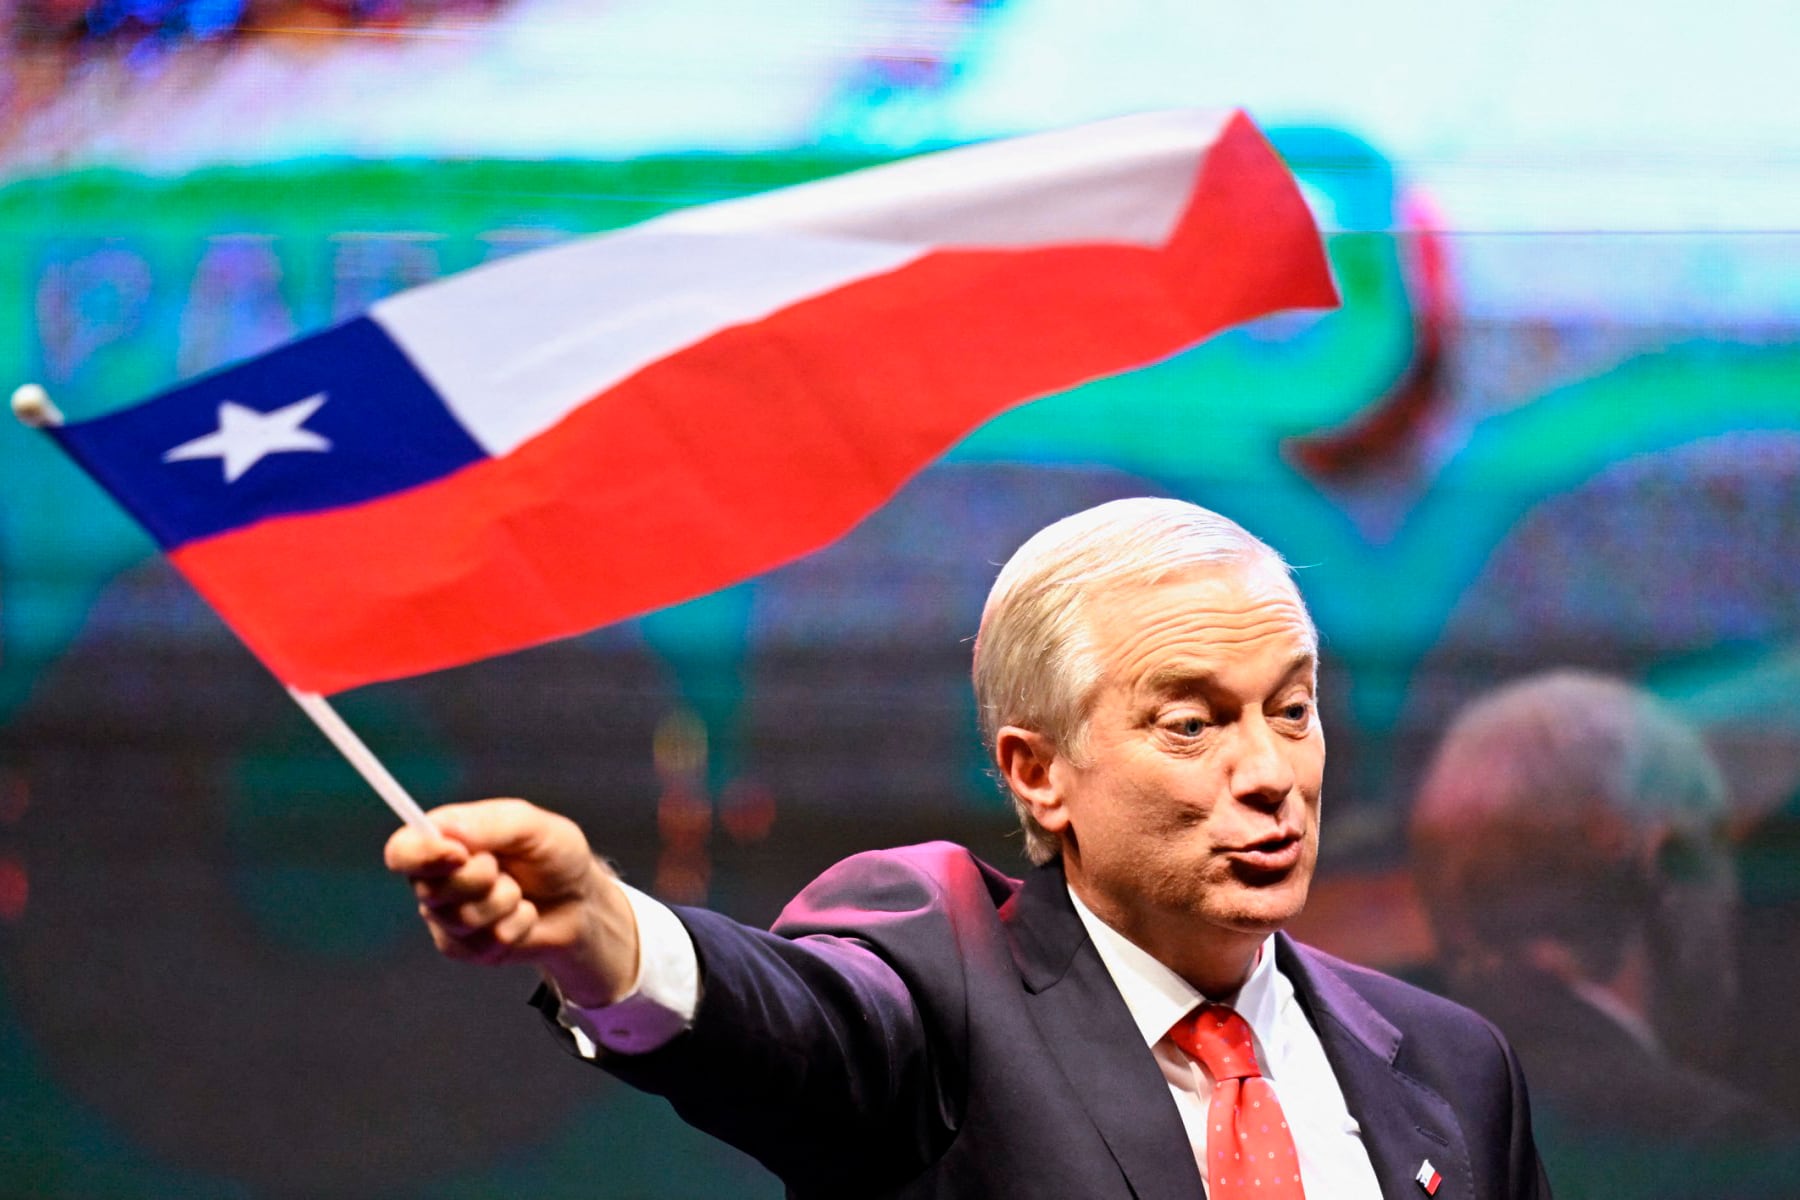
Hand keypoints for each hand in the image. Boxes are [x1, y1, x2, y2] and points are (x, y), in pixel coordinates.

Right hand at [384, 799, 639, 1006]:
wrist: (581, 902)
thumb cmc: (554, 856)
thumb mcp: (533, 825)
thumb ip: (490, 823)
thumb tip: (446, 831)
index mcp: (443, 840)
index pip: (403, 851)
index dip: (421, 855)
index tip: (458, 854)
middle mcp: (436, 880)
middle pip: (431, 890)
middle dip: (480, 880)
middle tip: (504, 869)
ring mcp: (447, 918)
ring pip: (461, 920)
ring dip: (504, 902)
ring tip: (519, 891)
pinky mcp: (466, 948)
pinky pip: (484, 943)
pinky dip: (516, 926)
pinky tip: (523, 915)